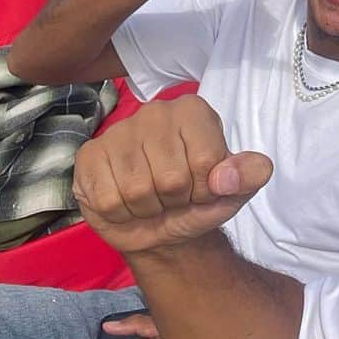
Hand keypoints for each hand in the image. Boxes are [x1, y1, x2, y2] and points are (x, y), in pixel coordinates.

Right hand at [73, 94, 272, 256]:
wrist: (159, 226)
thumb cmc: (198, 200)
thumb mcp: (234, 190)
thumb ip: (247, 176)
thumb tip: (228, 177)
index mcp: (194, 111)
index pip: (206, 159)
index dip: (207, 187)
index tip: (202, 187)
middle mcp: (156, 111)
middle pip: (171, 177)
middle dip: (176, 200)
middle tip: (174, 196)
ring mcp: (119, 131)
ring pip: (137, 190)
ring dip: (148, 209)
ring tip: (151, 199)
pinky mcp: (90, 155)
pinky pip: (108, 199)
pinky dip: (121, 213)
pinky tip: (126, 201)